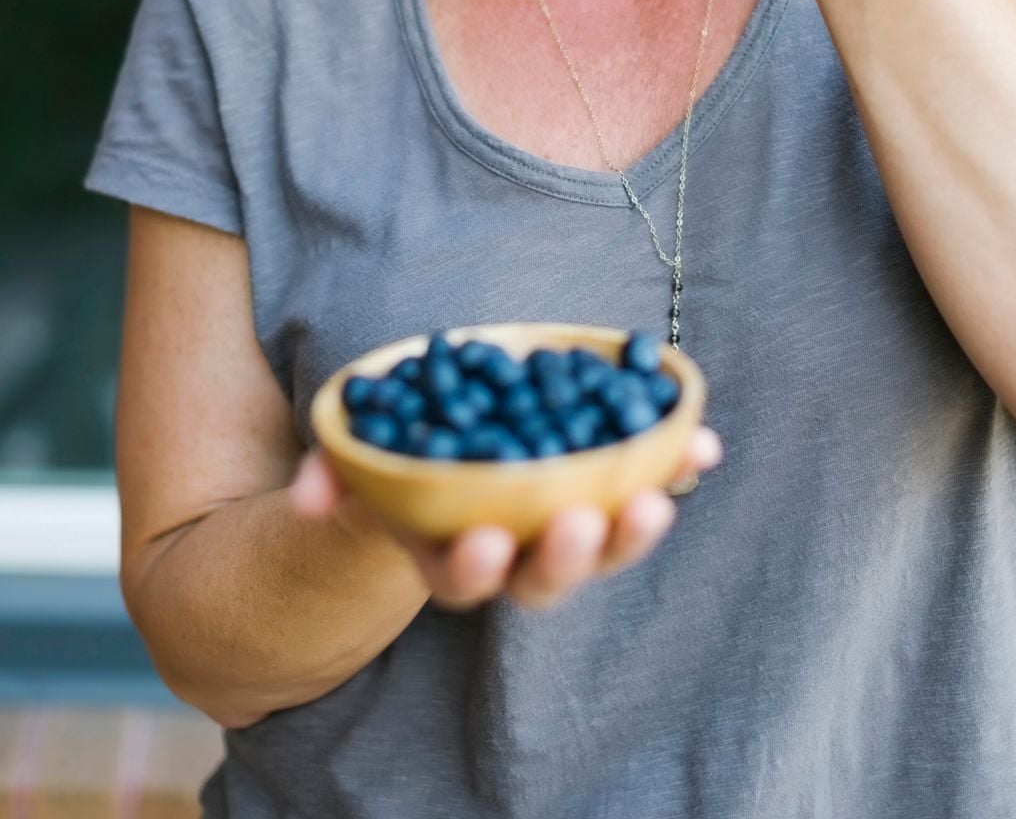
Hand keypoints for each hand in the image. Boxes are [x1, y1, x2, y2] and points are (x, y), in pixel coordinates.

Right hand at [289, 424, 722, 611]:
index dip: (476, 566)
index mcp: (450, 553)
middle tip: (581, 521)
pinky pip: (644, 484)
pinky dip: (675, 467)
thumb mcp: (354, 469)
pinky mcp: (606, 487)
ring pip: (603, 544)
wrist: (444, 449)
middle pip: (545, 577)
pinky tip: (704, 445)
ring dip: (633, 528)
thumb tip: (304, 496)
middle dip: (566, 556)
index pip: (463, 577)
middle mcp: (514, 553)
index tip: (486, 542)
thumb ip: (329, 479)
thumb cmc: (393, 463)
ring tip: (657, 498)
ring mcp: (564, 525)